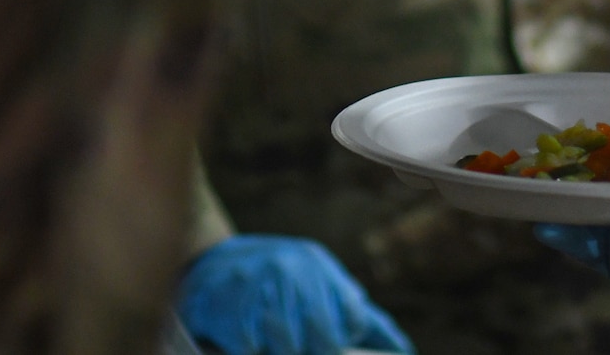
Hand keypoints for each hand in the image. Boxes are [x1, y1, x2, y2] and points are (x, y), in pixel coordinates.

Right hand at [176, 236, 413, 354]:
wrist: (206, 264)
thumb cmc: (271, 278)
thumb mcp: (314, 279)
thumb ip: (353, 310)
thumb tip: (403, 348)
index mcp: (317, 264)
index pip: (354, 316)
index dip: (346, 336)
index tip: (332, 342)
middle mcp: (293, 272)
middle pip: (327, 340)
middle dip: (317, 350)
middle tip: (302, 343)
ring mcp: (262, 291)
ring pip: (292, 349)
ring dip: (283, 349)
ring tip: (272, 338)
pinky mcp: (233, 313)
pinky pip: (255, 352)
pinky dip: (253, 352)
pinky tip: (247, 338)